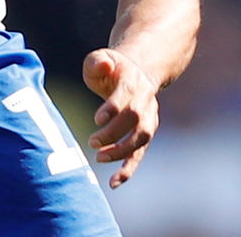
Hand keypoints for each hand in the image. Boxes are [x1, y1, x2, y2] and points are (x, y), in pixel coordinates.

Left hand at [82, 46, 160, 187]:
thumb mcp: (101, 58)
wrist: (136, 72)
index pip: (126, 97)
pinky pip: (139, 154)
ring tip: (99, 158)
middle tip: (92, 142)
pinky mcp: (145, 133)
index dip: (113, 109)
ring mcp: (148, 118)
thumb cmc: (111, 67)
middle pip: (134, 120)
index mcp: (133, 81)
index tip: (97, 119)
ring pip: (141, 139)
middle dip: (113, 133)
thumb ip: (97, 62)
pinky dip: (128, 169)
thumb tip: (104, 64)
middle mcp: (145, 101)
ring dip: (122, 152)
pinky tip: (114, 182)